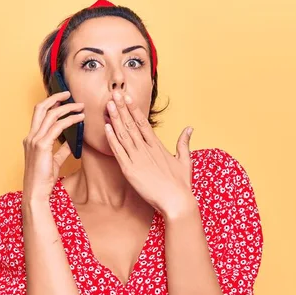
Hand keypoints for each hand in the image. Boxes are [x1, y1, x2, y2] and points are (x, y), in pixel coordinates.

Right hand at [22, 91, 84, 202]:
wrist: (36, 192)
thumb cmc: (44, 179)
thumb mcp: (54, 161)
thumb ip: (62, 149)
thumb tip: (72, 141)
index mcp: (31, 139)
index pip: (39, 114)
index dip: (51, 103)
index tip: (64, 99)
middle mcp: (31, 136)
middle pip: (41, 108)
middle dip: (55, 98)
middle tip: (70, 93)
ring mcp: (35, 140)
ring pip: (51, 115)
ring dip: (67, 108)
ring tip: (81, 107)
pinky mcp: (42, 146)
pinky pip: (58, 127)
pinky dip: (70, 120)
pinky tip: (79, 119)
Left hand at [104, 91, 195, 216]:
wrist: (177, 201)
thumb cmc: (181, 184)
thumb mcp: (185, 160)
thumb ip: (184, 143)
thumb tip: (189, 128)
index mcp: (157, 146)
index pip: (143, 123)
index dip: (134, 109)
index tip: (127, 97)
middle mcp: (147, 149)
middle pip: (131, 124)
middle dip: (122, 108)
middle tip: (114, 93)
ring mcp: (137, 159)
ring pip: (124, 135)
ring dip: (115, 119)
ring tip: (109, 105)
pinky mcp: (130, 170)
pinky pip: (118, 152)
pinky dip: (112, 139)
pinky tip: (106, 127)